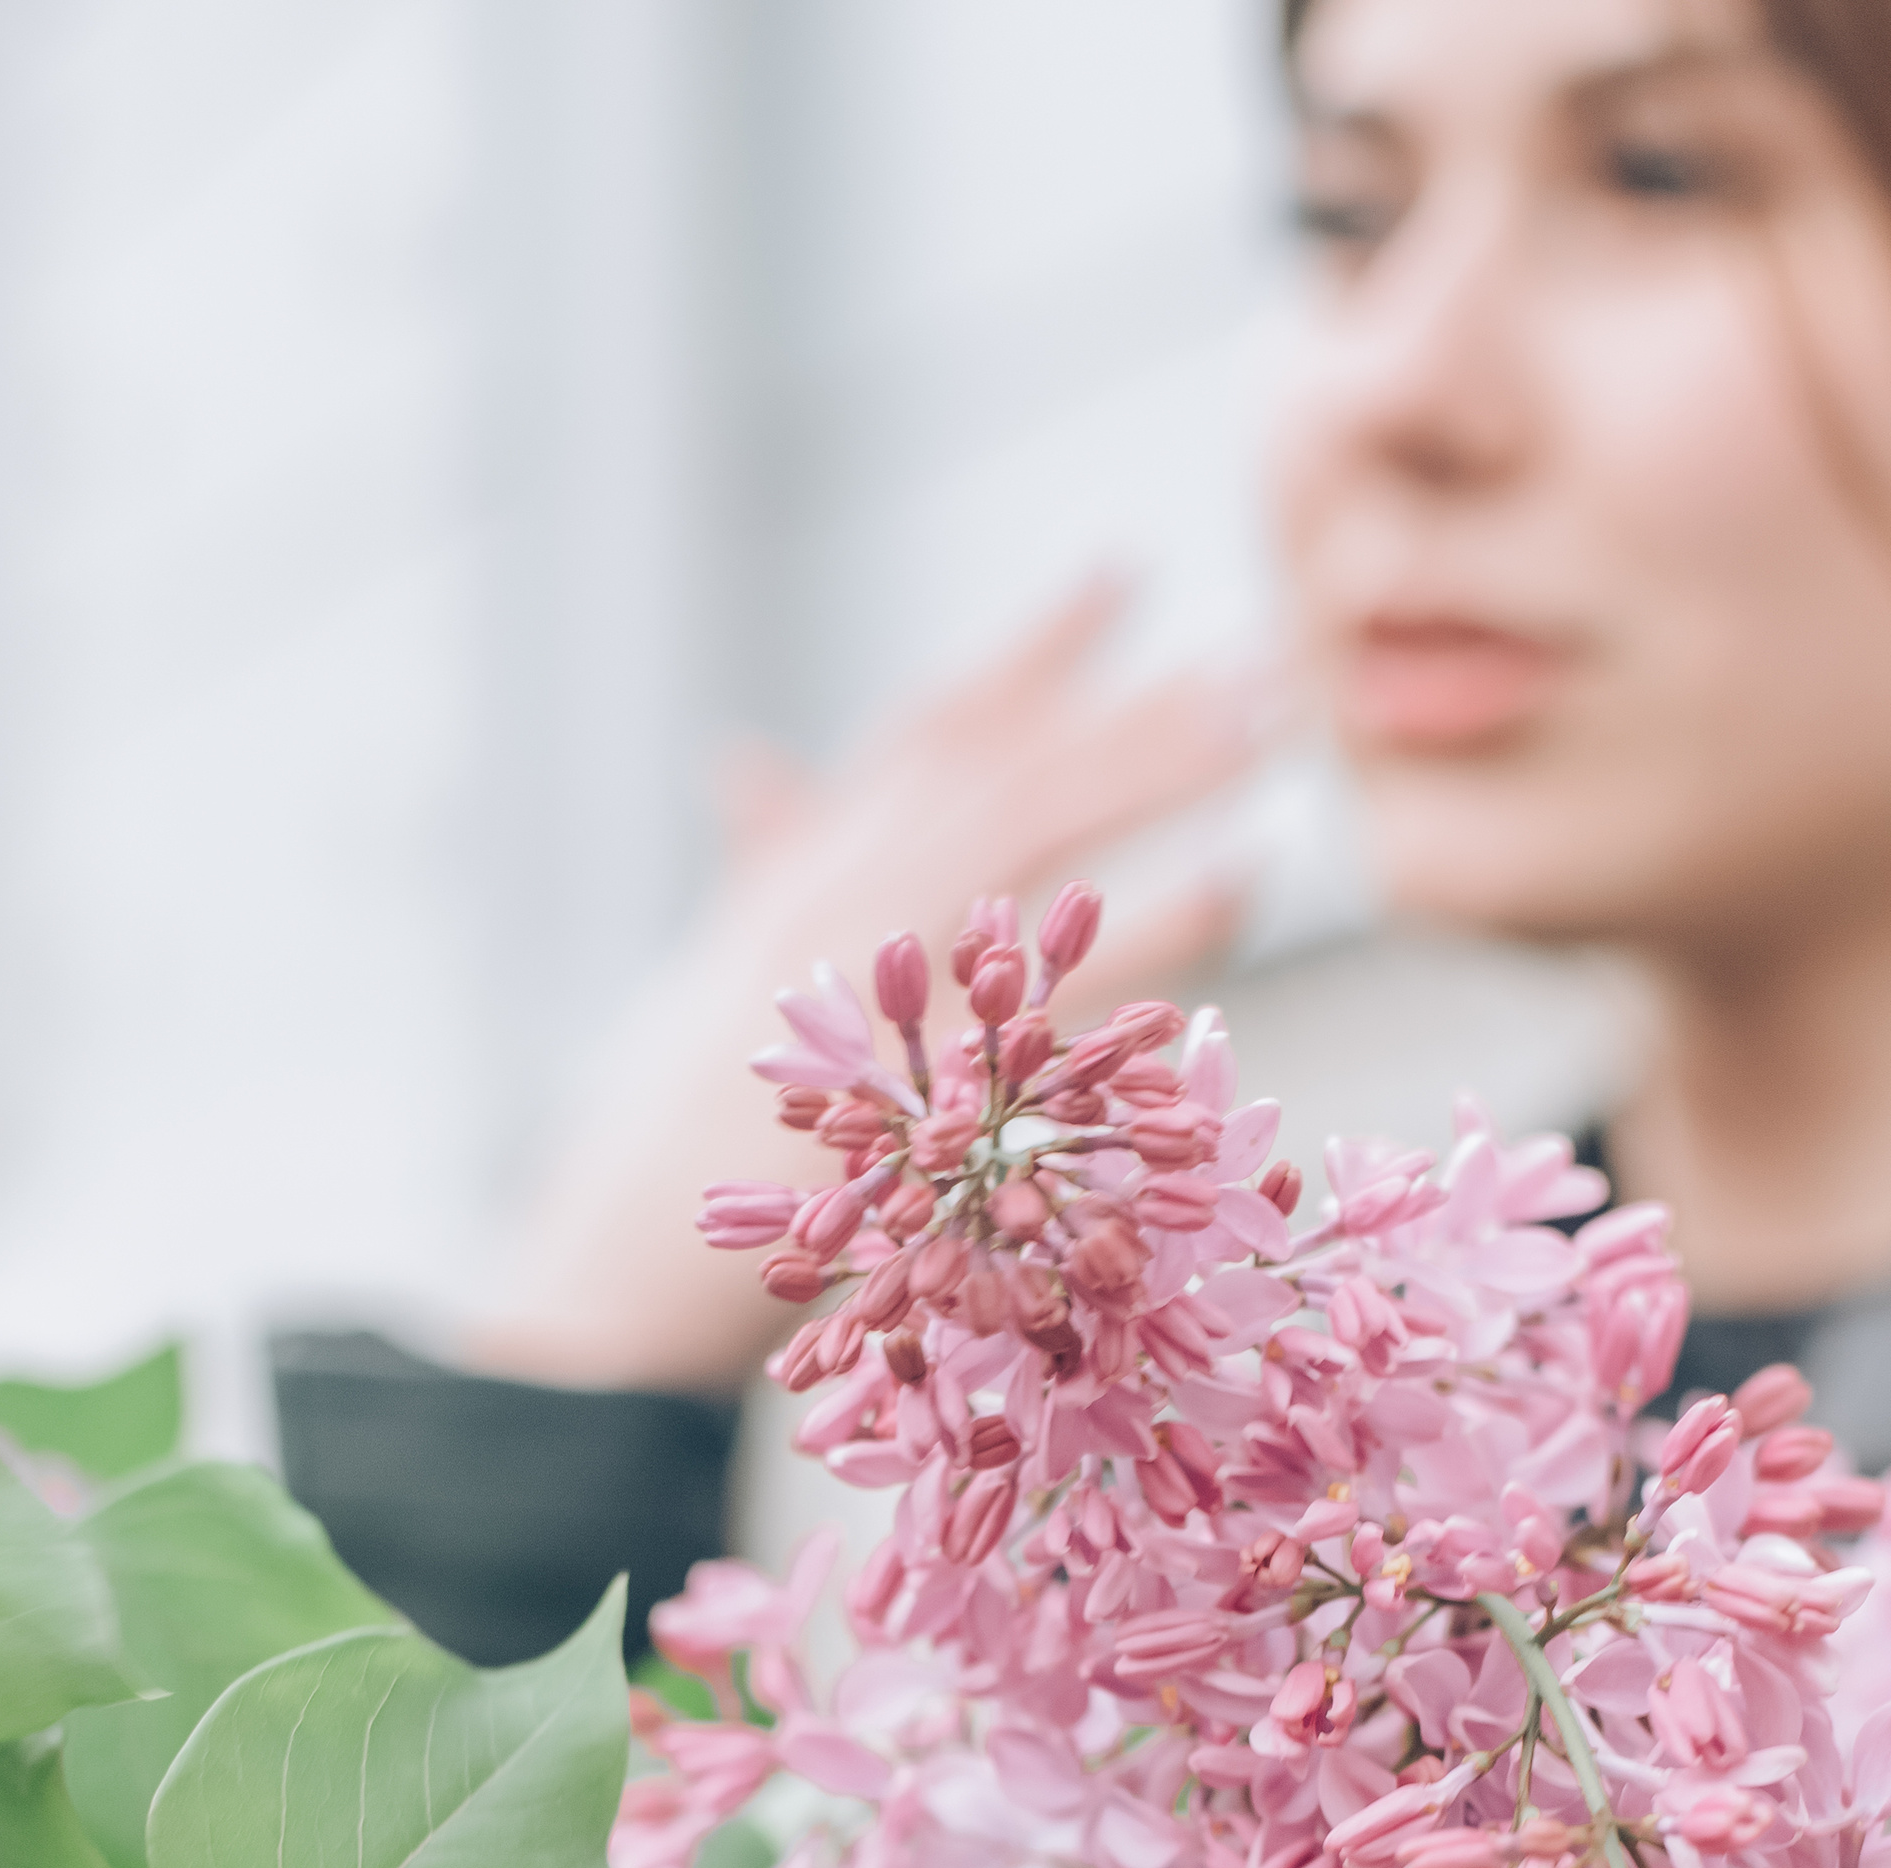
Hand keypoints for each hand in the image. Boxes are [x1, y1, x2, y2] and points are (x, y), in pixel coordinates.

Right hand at [478, 580, 1272, 1392]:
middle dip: (1136, 713)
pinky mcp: (922, 1071)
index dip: (1029, 651)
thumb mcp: (714, 973)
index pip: (933, 730)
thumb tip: (745, 760)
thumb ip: (761, 862)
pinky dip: (1152, 930)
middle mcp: (841, 900)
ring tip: (1268, 733)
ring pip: (1039, 841)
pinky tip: (1236, 885)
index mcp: (806, 871)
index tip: (1124, 574)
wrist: (622, 1270)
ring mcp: (876, 978)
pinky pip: (1063, 980)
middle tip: (1260, 667)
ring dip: (1159, 780)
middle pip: (1014, 770)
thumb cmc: (662, 1144)